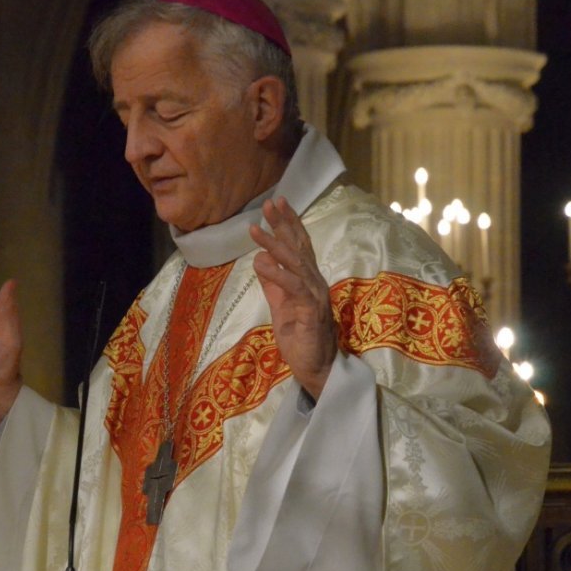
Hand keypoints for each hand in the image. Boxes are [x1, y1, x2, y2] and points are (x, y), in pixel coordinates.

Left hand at [249, 197, 337, 398]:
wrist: (315, 368)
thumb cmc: (300, 338)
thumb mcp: (280, 305)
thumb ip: (273, 283)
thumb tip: (262, 260)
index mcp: (307, 279)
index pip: (298, 246)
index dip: (287, 224)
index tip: (275, 204)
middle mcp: (314, 282)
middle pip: (300, 246)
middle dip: (284, 223)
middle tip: (271, 202)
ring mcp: (315, 295)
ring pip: (295, 263)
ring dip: (275, 244)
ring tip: (256, 229)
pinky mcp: (311, 310)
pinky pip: (293, 287)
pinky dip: (278, 273)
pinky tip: (262, 262)